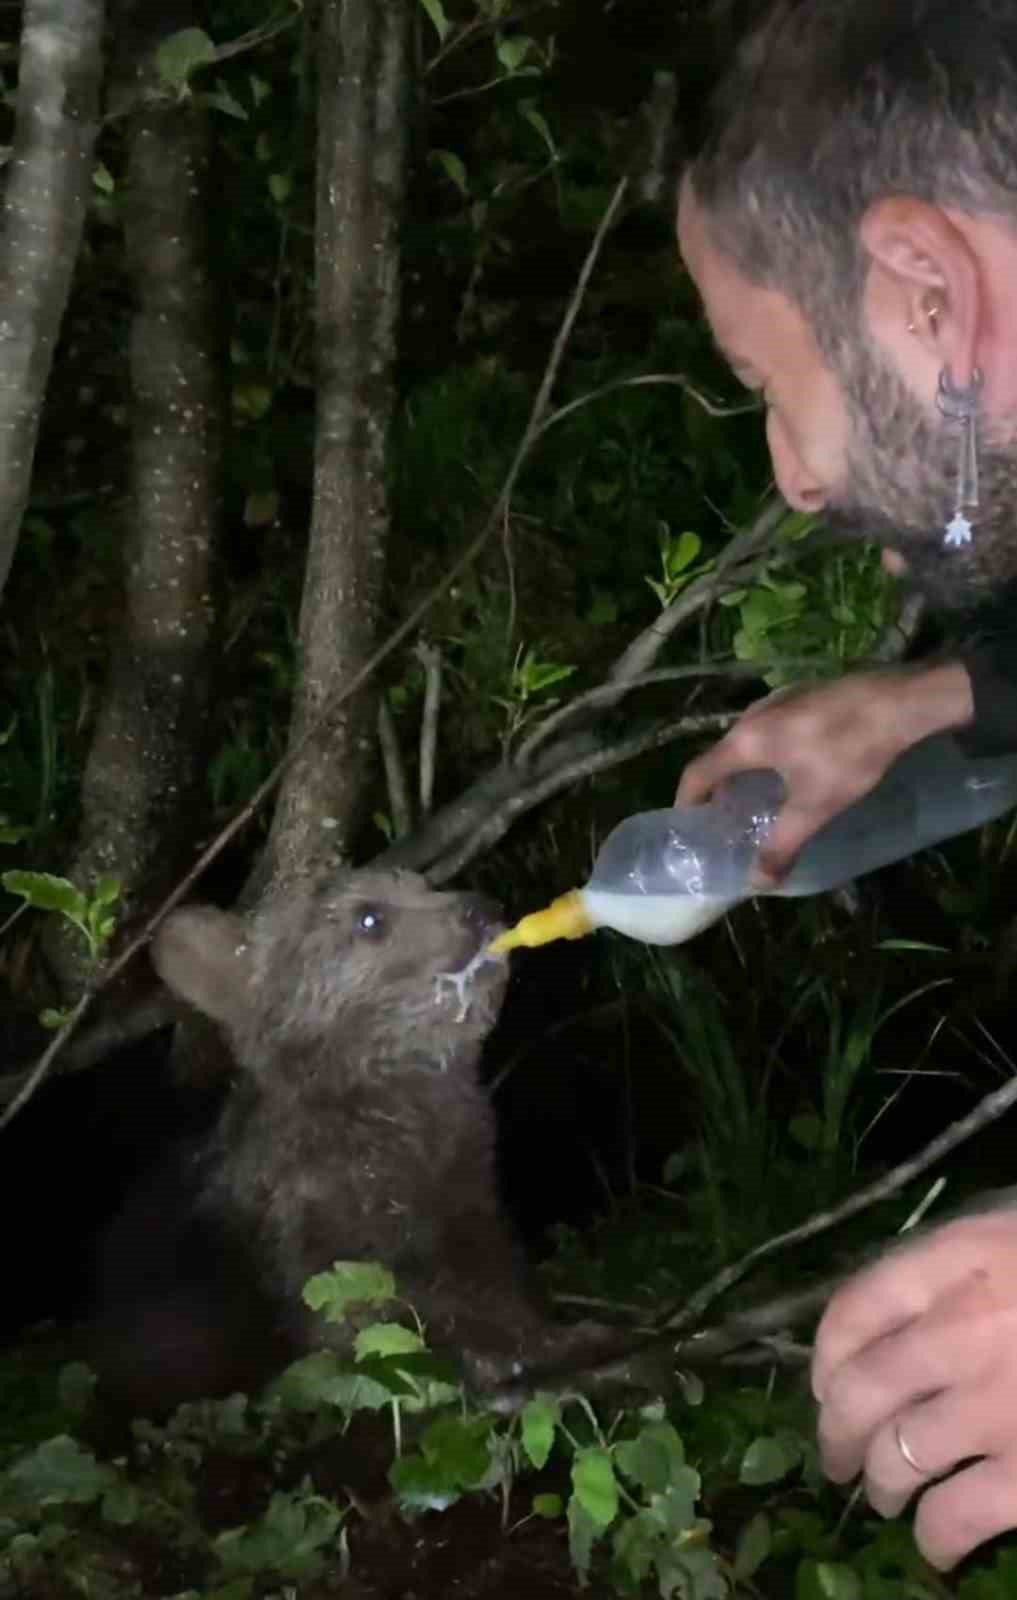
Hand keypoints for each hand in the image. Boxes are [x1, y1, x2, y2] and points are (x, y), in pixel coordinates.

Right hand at [675, 665, 974, 885]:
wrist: (899, 702)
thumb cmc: (848, 754)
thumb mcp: (815, 806)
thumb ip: (782, 844)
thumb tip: (757, 881)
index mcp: (746, 741)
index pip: (698, 771)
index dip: (688, 799)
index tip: (688, 823)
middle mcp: (753, 715)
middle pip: (721, 754)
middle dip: (719, 788)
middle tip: (727, 817)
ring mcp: (779, 700)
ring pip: (748, 740)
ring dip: (744, 769)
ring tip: (758, 796)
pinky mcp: (804, 694)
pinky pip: (770, 727)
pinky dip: (767, 752)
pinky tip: (793, 767)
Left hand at [812, 1210, 1016, 1569]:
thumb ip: (963, 1262)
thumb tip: (901, 1309)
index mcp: (962, 1257)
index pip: (856, 1306)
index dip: (827, 1352)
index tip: (825, 1380)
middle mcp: (962, 1328)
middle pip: (860, 1389)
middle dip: (835, 1430)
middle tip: (834, 1454)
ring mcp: (995, 1406)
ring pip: (896, 1456)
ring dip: (878, 1483)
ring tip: (881, 1494)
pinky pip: (956, 1517)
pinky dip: (934, 1538)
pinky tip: (935, 1546)